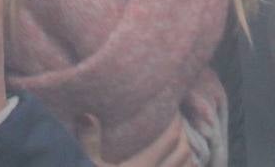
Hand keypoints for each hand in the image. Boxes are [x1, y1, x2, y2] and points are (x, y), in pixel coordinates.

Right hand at [78, 112, 197, 166]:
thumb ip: (89, 142)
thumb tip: (87, 115)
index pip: (169, 138)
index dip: (174, 123)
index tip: (173, 113)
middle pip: (183, 150)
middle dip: (183, 136)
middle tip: (177, 126)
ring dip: (188, 155)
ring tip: (181, 146)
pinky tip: (183, 166)